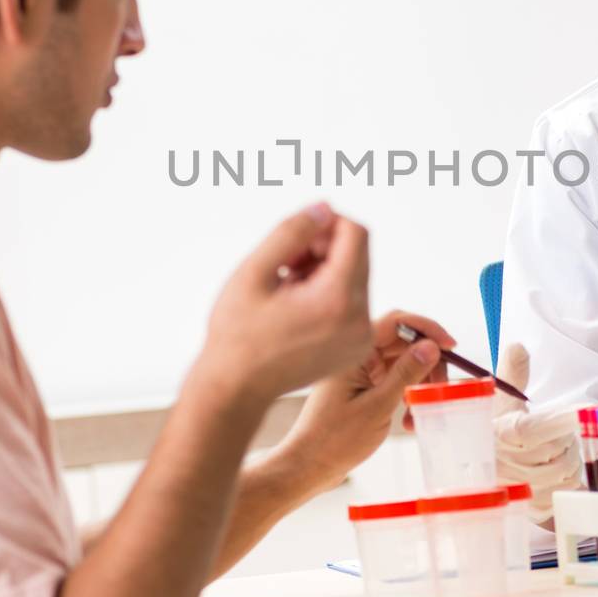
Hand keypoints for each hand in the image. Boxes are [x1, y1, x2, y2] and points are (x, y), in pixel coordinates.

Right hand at [200, 204, 373, 406]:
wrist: (236, 389)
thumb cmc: (237, 333)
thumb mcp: (254, 272)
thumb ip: (292, 231)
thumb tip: (326, 207)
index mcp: (338, 300)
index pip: (356, 234)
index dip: (325, 224)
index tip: (292, 240)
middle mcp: (359, 321)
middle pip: (357, 254)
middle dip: (322, 247)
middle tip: (282, 264)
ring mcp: (361, 338)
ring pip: (355, 275)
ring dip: (323, 269)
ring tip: (285, 286)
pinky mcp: (357, 348)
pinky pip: (354, 301)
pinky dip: (329, 292)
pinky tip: (295, 305)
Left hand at [277, 311, 457, 495]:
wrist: (308, 465)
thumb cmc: (333, 440)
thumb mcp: (377, 407)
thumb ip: (405, 373)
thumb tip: (431, 346)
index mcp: (355, 353)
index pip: (396, 323)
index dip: (427, 329)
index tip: (449, 346)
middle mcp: (357, 356)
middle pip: (403, 343)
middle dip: (427, 362)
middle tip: (441, 386)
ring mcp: (360, 372)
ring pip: (401, 363)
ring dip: (418, 383)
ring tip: (421, 410)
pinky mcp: (362, 387)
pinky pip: (393, 381)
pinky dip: (407, 395)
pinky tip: (409, 418)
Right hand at [492, 344, 580, 521]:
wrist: (470, 470)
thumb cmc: (490, 431)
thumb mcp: (498, 401)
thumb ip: (512, 372)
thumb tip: (518, 346)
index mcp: (506, 432)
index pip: (544, 425)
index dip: (572, 417)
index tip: (597, 408)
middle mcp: (513, 463)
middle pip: (564, 448)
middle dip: (566, 438)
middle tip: (551, 433)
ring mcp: (523, 488)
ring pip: (570, 470)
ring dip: (569, 459)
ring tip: (548, 452)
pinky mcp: (533, 507)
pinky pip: (568, 490)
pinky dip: (568, 479)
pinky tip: (550, 471)